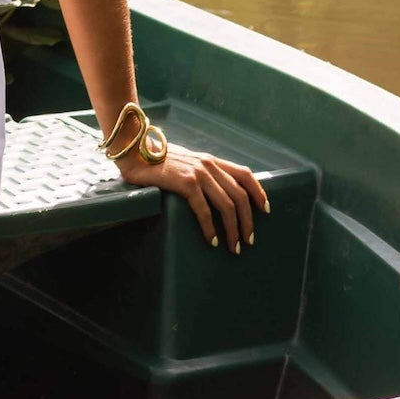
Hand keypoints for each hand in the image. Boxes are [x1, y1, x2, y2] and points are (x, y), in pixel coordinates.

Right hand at [116, 141, 268, 253]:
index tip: (266, 210)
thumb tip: (213, 192)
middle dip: (248, 221)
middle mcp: (209, 165)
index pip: (245, 174)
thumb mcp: (185, 162)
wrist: (133, 151)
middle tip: (248, 240)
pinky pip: (204, 211)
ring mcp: (198, 173)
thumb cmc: (156, 161)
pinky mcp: (185, 183)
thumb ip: (200, 172)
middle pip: (240, 195)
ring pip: (227, 205)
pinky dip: (211, 228)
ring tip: (234, 247)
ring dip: (233, 230)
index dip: (259, 192)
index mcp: (211, 160)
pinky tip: (212, 240)